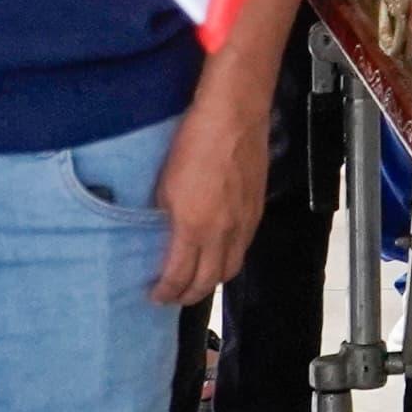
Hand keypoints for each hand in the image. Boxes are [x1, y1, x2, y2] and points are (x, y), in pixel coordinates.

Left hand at [151, 86, 269, 305]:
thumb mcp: (164, 183)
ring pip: (231, 269)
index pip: (179, 276)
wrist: (234, 115)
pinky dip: (229, 260)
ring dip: (212, 281)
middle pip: (209, 281)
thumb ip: (165, 218)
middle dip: (188, 295)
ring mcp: (244, 223)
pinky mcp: (257, 210)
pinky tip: (218, 254)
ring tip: (196, 281)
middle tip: (173, 296)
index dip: (165, 292)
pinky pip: (244, 248)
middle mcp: (222, 233)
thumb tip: (163, 237)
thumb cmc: (192, 142)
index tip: (154, 295)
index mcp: (194, 227)